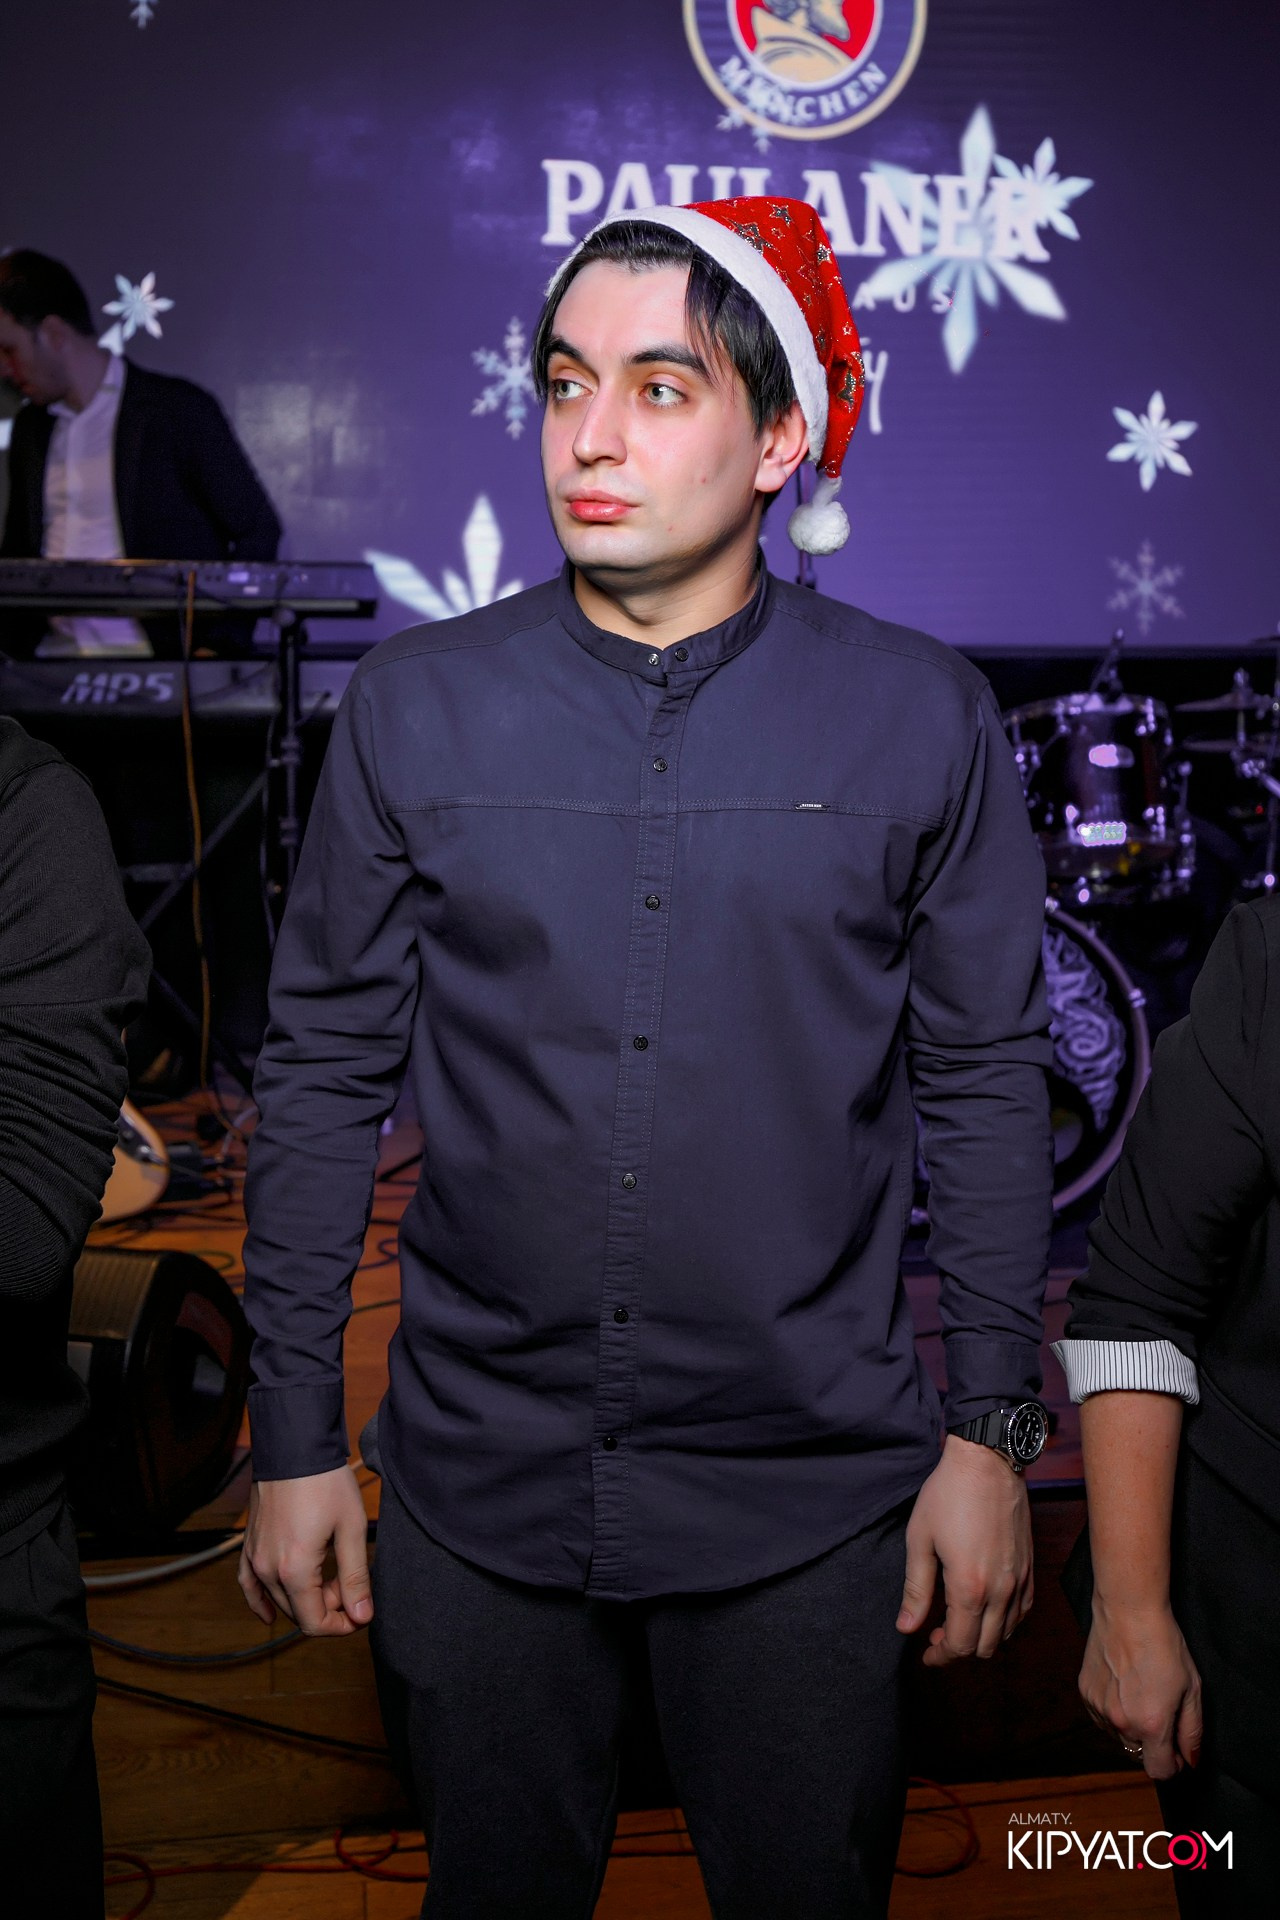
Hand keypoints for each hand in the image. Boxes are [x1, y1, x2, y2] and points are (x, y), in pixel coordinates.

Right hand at [237, 1465, 373, 1636]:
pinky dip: (260, 1602)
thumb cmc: (326, 1483)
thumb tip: (362, 1616)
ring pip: (279, 1600)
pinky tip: (269, 1615)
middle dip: (328, 1608)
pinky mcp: (249, 1545)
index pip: (314, 1622)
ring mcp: (254, 1558)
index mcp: (294, 1571)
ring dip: (306, 1599)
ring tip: (330, 1576)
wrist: (294, 1446)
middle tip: (352, 1583)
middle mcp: (268, 1570)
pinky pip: (249, 1585)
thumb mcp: (350, 1529)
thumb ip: (356, 1577)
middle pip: (299, 1612)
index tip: (361, 1612)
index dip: (341, 1626)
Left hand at [896, 1434, 1031, 1664]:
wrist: (988, 1462)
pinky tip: (987, 1609)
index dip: (940, 1656)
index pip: (960, 1643)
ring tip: (959, 1622)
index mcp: (969, 1587)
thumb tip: (906, 1628)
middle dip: (959, 1650)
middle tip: (936, 1636)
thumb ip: (915, 1589)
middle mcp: (1001, 1591)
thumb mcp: (920, 1539)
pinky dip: (1006, 1622)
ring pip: (1007, 1633)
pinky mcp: (1031, 1568)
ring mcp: (1020, 1580)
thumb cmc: (948, 1495)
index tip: (925, 1654)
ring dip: (983, 1637)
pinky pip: (1023, 1611)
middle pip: (985, 1646)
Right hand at [1079, 1600, 1201, 1779]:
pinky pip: (1102, 1716)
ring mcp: (1099, 1708)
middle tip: (1160, 1710)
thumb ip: (1191, 1731)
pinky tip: (1122, 1685)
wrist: (1128, 1611)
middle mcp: (1122, 1722)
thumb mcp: (1191, 1688)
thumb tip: (1190, 1761)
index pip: (1158, 1771)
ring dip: (1130, 1726)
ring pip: (1118, 1734)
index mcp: (1151, 1725)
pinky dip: (1113, 1710)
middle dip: (1151, 1742)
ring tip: (1139, 1693)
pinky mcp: (1085, 1693)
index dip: (1172, 1765)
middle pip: (1138, 1753)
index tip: (1176, 1751)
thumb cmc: (1164, 1645)